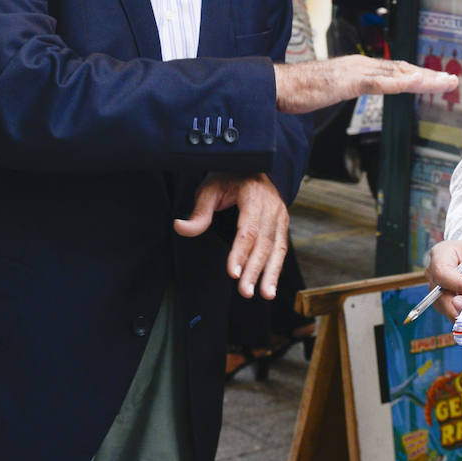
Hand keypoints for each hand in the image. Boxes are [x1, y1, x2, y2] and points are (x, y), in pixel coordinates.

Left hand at [173, 173, 287, 299]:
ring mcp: (280, 215)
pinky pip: (281, 248)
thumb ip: (199, 212)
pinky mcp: (282, 224)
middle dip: (255, 269)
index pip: (248, 229)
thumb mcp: (209, 189)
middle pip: (264, 242)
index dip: (241, 252)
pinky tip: (270, 286)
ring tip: (266, 294)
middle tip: (245, 291)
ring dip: (271, 273)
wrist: (251, 166)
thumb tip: (179, 227)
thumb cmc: (228, 178)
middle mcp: (271, 206)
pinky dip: (276, 268)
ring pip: (277, 248)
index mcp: (253, 195)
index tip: (233, 273)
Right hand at [273, 55, 457, 114]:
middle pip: (402, 70)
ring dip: (425, 78)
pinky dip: (404, 84)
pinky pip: (383, 83)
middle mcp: (361, 64)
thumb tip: (344, 90)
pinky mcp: (351, 81)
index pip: (393, 71)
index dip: (415, 74)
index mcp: (356, 68)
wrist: (276, 85)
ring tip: (446, 83)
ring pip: (398, 74)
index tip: (433, 80)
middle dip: (428, 75)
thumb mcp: (327, 91)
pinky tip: (418, 86)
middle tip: (451, 81)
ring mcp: (357, 71)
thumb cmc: (297, 90)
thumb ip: (340, 88)